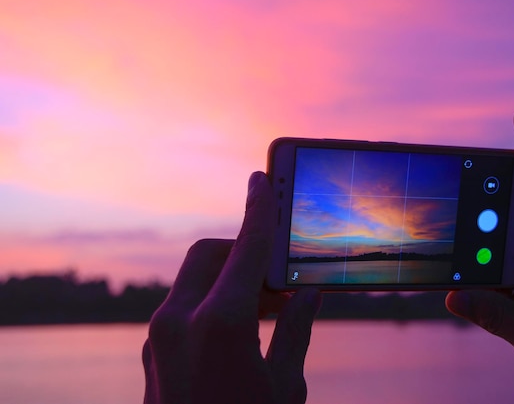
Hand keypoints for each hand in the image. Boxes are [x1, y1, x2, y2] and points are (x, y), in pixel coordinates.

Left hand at [142, 172, 321, 403]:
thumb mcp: (286, 386)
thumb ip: (298, 331)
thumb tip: (310, 294)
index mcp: (220, 326)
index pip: (246, 248)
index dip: (259, 209)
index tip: (262, 179)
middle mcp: (179, 321)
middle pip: (210, 253)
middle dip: (243, 249)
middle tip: (278, 271)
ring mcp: (159, 336)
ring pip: (195, 278)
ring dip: (229, 277)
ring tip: (268, 303)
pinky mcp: (153, 350)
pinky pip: (183, 304)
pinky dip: (212, 299)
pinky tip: (239, 324)